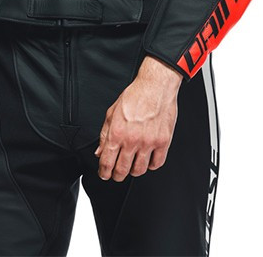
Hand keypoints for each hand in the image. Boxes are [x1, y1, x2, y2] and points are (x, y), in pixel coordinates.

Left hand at [94, 55, 181, 180]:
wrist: (155, 86)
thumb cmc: (134, 96)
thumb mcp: (112, 113)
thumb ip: (104, 134)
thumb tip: (100, 151)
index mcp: (117, 133)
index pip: (107, 162)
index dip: (104, 172)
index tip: (104, 174)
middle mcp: (132, 140)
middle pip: (122, 171)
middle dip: (117, 175)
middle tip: (117, 174)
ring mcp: (149, 143)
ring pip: (139, 170)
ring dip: (134, 171)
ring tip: (132, 165)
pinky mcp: (163, 142)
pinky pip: (157, 164)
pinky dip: (151, 165)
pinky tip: (147, 159)